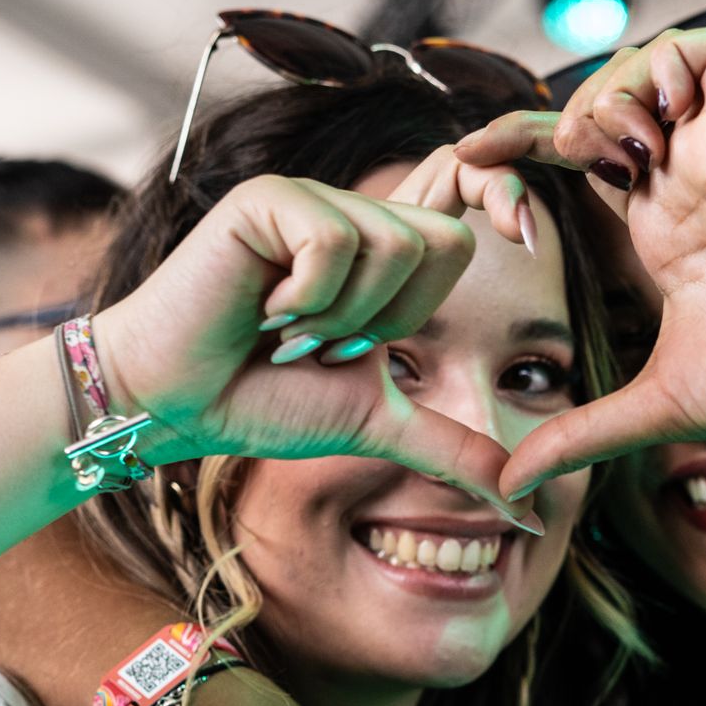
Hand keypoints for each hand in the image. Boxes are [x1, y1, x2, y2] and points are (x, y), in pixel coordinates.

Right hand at [94, 173, 538, 529]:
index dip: (502, 197)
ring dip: (343, 317)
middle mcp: (352, 214)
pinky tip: (259, 310)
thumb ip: (453, 451)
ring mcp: (310, 200)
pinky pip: (332, 244)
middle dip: (392, 322)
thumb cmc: (265, 403)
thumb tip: (526, 508)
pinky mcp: (268, 198)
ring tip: (288, 330)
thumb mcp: (379, 425)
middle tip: (326, 342)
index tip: (527, 231)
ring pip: (392, 245)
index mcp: (381, 253)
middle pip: (442, 244)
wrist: (178, 403)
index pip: (465, 216)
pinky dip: (303, 300)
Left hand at [455, 27, 705, 500]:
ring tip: (596, 151)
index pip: (576, 159)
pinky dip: (671, 61)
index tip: (472, 174)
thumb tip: (509, 488)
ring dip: (601, 91)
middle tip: (504, 163)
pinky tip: (649, 124)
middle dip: (538, 120)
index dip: (518, 153)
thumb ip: (582, 435)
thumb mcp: (658, 408)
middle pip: (597, 101)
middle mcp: (685, 180)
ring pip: (646, 62)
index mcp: (659, 228)